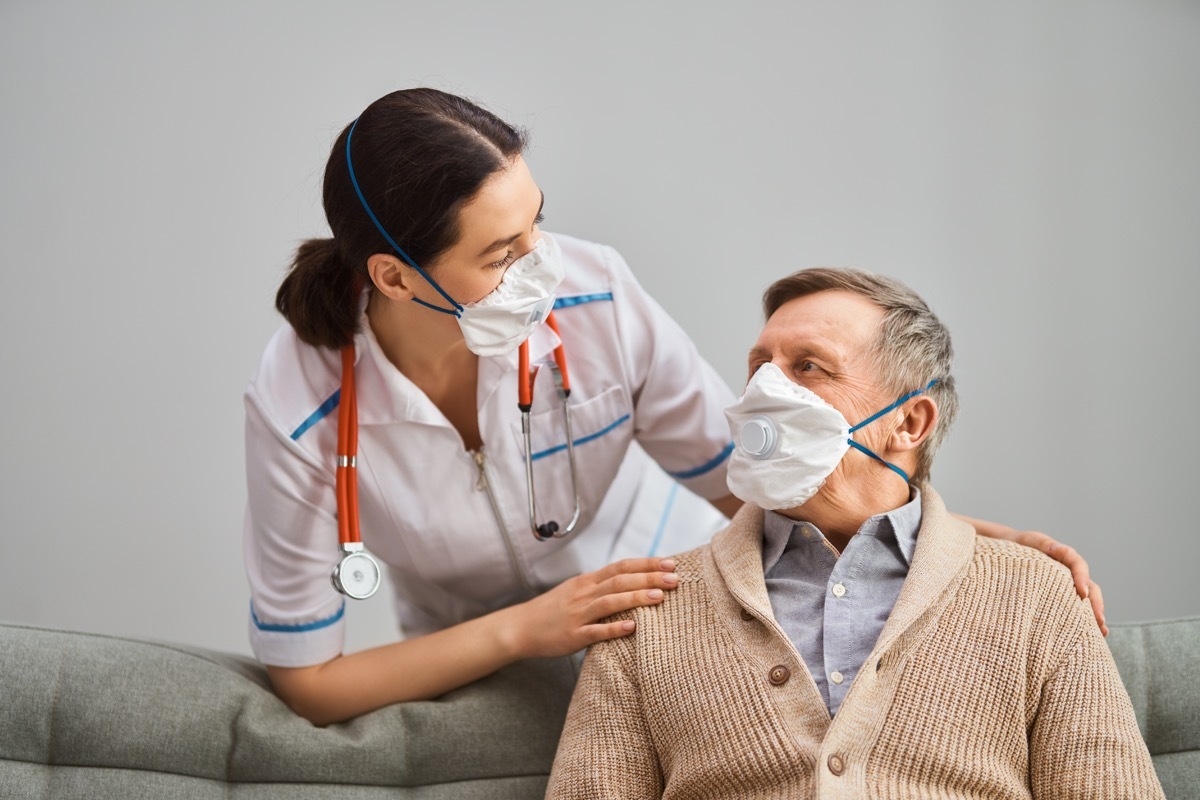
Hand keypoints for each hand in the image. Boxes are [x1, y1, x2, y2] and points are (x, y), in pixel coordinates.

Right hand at [507, 558, 679, 658]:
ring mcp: (578, 614)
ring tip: (660, 597)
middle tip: (675, 579)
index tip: (670, 563)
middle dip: (649, 578)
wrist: (521, 627)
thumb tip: (632, 581)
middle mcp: (583, 594)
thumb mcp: (576, 591)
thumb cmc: (553, 610)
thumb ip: (601, 586)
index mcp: (587, 581)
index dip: (646, 564)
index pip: (621, 567)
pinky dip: (614, 628)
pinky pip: (596, 632)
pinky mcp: (572, 636)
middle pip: (620, 581)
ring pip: (610, 602)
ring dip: (636, 597)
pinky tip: (632, 627)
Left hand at [1009, 529, 1107, 636]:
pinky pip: (1076, 606)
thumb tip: (1056, 548)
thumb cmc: (1017, 544)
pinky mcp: (1061, 595)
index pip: (1078, 565)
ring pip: (1088, 599)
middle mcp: (1070, 571)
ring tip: (1101, 632)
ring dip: (1095, 614)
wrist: (1008, 549)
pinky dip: (1084, 618)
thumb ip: (1042, 543)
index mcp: (1063, 555)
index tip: (1083, 594)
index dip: (1082, 579)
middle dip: (1096, 604)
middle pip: (1089, 586)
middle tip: (1099, 621)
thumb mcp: (1029, 541)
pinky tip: (1090, 634)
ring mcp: (1067, 584)